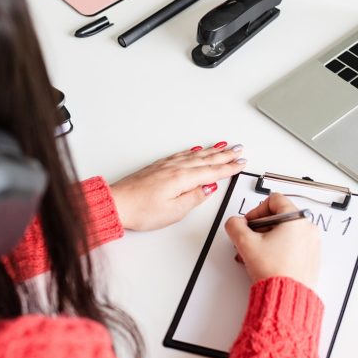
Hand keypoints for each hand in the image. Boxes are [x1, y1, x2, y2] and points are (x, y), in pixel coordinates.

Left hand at [110, 143, 245, 230]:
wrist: (116, 203)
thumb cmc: (140, 210)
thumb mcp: (174, 211)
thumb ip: (194, 198)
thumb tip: (209, 187)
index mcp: (183, 178)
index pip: (213, 171)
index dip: (229, 168)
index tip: (241, 163)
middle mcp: (176, 168)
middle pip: (207, 159)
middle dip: (225, 155)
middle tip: (239, 150)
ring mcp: (166, 165)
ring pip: (196, 154)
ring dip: (212, 151)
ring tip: (224, 146)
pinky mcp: (158, 166)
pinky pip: (182, 154)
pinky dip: (193, 150)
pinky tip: (196, 149)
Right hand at [225, 193, 319, 288]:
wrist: (286, 297)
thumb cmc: (275, 272)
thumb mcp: (246, 243)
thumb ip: (235, 226)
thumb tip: (235, 223)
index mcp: (296, 219)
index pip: (274, 199)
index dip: (256, 210)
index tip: (249, 223)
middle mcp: (308, 229)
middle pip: (279, 217)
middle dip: (260, 228)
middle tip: (250, 240)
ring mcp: (311, 244)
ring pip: (285, 233)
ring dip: (267, 240)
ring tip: (256, 254)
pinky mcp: (311, 258)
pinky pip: (293, 245)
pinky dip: (278, 249)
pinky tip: (267, 262)